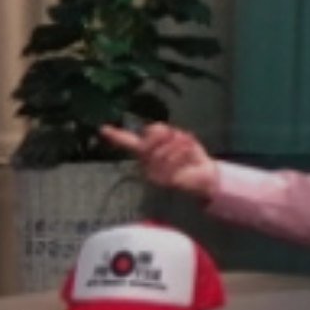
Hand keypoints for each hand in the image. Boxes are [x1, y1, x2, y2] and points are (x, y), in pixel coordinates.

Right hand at [100, 123, 219, 197]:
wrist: (206, 177)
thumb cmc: (188, 156)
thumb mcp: (175, 138)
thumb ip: (160, 131)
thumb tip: (152, 128)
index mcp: (145, 153)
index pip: (126, 142)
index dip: (115, 136)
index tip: (103, 129)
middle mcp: (146, 165)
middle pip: (150, 139)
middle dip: (167, 134)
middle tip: (180, 138)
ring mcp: (154, 175)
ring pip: (162, 149)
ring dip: (179, 145)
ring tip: (188, 151)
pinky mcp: (165, 181)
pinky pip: (172, 160)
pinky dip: (185, 154)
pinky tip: (191, 157)